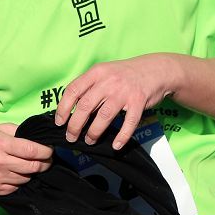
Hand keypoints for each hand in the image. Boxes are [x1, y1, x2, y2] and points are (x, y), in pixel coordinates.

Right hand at [0, 124, 52, 195]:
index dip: (46, 152)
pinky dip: (18, 181)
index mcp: (1, 144)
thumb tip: (38, 141)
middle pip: (32, 167)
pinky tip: (16, 173)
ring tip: (29, 166)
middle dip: (44, 164)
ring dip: (31, 173)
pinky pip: (14, 188)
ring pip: (25, 179)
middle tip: (47, 160)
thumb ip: (19, 133)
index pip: (32, 150)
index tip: (50, 151)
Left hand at [54, 54, 174, 149]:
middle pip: (85, 106)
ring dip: (94, 132)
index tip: (59, 122)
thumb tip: (71, 108)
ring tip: (89, 141)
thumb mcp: (104, 72)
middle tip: (71, 137)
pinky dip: (122, 136)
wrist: (155, 69)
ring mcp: (124, 91)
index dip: (63, 108)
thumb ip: (89, 86)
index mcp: (96, 72)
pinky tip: (116, 145)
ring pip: (104, 116)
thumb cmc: (125, 74)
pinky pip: (129, 122)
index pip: (73, 90)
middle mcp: (108, 81)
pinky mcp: (139, 101)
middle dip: (75, 125)